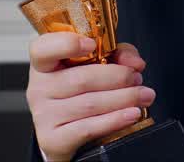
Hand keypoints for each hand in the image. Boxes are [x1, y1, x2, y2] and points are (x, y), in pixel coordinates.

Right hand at [27, 33, 153, 161]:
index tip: (92, 44)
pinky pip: (88, 128)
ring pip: (89, 104)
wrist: (66, 132)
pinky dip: (115, 120)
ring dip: (124, 98)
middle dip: (118, 77)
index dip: (67, 44)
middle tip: (137, 78)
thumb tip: (134, 62)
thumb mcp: (97, 65)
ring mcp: (44, 115)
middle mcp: (39, 88)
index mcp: (45, 64)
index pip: (43, 49)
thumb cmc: (81, 92)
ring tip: (143, 95)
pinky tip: (132, 113)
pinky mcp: (53, 138)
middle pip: (82, 79)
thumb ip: (117, 54)